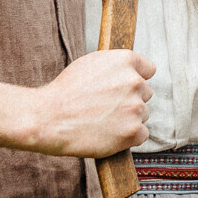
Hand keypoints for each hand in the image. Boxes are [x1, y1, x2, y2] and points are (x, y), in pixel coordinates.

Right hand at [25, 49, 152, 156]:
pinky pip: (142, 134)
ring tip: (102, 121)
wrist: (48, 119)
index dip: (135, 80)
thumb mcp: (90, 64)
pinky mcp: (133, 131)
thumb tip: (131, 74)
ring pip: (143, 114)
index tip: (126, 88)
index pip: (148, 70)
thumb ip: (115, 67)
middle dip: (130, 100)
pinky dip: (128, 137)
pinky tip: (109, 134)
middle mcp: (135, 81)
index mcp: (126, 60)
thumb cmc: (64, 92)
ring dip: (128, 119)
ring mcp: (135, 107)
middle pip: (145, 94)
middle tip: (106, 107)